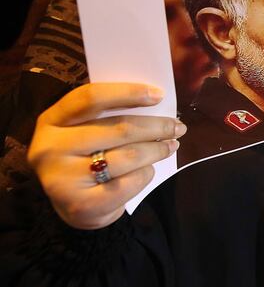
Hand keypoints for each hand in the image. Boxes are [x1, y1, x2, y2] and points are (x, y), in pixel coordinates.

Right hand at [27, 83, 185, 229]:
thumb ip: (109, 113)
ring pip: (128, 156)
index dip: (128, 93)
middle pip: (119, 129)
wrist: (75, 204)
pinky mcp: (80, 205)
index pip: (91, 98)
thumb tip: (155, 98)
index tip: (159, 95)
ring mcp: (62, 179)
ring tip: (171, 146)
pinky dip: (146, 174)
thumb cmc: (87, 156)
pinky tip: (149, 169)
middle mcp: (50, 148)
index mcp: (52, 120)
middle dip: (157, 127)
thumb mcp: (86, 129)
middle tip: (178, 127)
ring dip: (157, 150)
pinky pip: (128, 183)